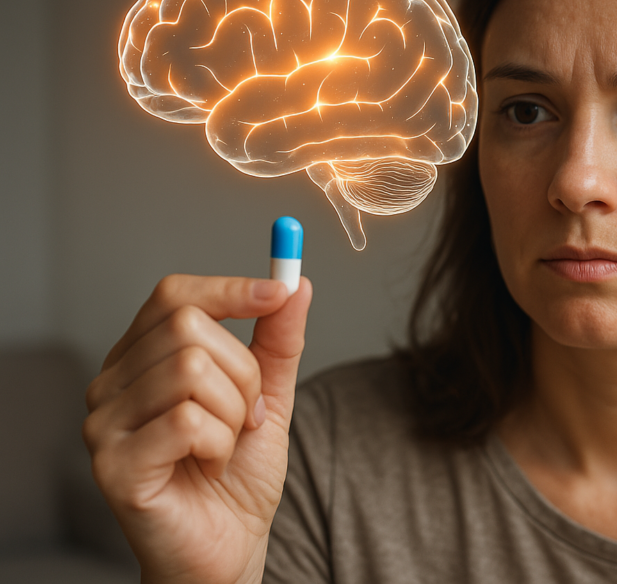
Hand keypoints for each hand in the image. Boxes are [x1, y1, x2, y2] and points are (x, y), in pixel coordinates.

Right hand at [83, 274, 311, 583]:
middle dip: (243, 372)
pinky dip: (220, 444)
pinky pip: (187, 421)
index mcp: (141, 358)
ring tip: (227, 444)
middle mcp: (111, 383)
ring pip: (190, 371)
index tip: (281, 293)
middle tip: (249, 416)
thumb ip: (279, 340)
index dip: (231, 289)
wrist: (229, 546)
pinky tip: (211, 465)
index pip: (175, 295)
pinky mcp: (112, 465)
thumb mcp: (269, 394)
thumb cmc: (238, 473)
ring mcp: (103, 423)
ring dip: (235, 412)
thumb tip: (298, 284)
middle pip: (188, 327)